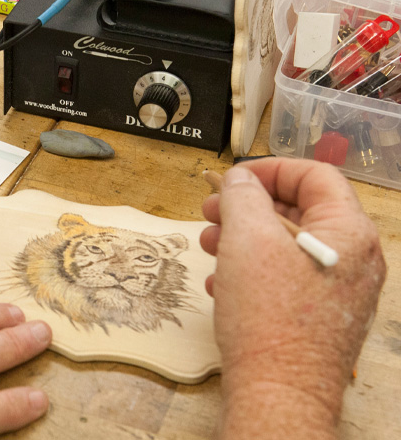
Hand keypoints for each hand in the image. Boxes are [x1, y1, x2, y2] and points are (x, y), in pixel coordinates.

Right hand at [199, 158, 384, 436]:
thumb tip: (240, 180)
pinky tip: (221, 283)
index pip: (315, 176)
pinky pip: (286, 277)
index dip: (270, 170)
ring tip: (209, 247)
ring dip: (243, 238)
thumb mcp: (247, 239)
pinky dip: (252, 270)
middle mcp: (354, 260)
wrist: (278, 393)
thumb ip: (243, 196)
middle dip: (247, 207)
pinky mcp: (320, 316)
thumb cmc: (268, 317)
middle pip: (299, 211)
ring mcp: (339, 290)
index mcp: (349, 233)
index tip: (232, 179)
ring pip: (288, 246)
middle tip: (210, 211)